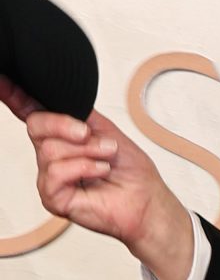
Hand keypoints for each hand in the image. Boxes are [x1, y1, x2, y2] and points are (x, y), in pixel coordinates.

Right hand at [2, 80, 191, 279]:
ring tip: (104, 160)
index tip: (1, 80)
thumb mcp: (105, 129)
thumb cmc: (130, 171)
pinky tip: (98, 172)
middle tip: (90, 136)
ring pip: (49, 149)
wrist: (146, 199)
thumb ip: (78, 113)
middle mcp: (51, 154)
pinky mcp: (53, 197)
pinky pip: (55, 172)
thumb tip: (57, 97)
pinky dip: (83, 168)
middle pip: (36, 124)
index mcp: (60, 134)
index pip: (28, 110)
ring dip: (85, 151)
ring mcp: (50, 176)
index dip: (12, 93)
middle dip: (66, 126)